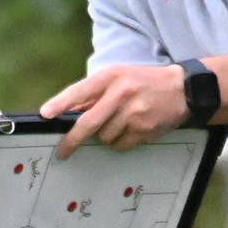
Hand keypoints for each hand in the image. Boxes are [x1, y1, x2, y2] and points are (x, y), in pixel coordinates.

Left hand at [44, 63, 187, 157]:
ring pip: (104, 137)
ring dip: (104, 137)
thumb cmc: (143, 82)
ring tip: (118, 124)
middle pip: (88, 123)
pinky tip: (130, 130)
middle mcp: (121, 93)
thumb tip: (70, 113)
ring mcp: (133, 112)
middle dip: (72, 140)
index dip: (60, 103)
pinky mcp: (144, 129)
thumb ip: (95, 93)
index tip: (46, 114)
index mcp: (111, 76)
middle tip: (62, 151)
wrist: (182, 89)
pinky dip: (120, 142)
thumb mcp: (118, 77)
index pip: (80, 91)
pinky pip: (120, 145)